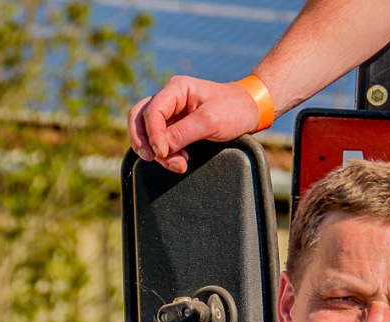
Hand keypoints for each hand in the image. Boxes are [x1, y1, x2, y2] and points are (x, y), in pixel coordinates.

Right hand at [128, 76, 260, 173]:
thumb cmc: (234, 109)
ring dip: (154, 150)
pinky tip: (178, 160)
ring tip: (175, 164)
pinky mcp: (175, 126)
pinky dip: (164, 152)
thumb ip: (184, 133)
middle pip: (140, 119)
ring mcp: (170, 113)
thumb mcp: (211, 121)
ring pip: (146, 130)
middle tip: (155, 159)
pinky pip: (159, 139)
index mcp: (176, 89)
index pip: (152, 111)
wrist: (249, 111)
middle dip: (144, 141)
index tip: (162, 152)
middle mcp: (169, 98)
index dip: (153, 134)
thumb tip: (162, 148)